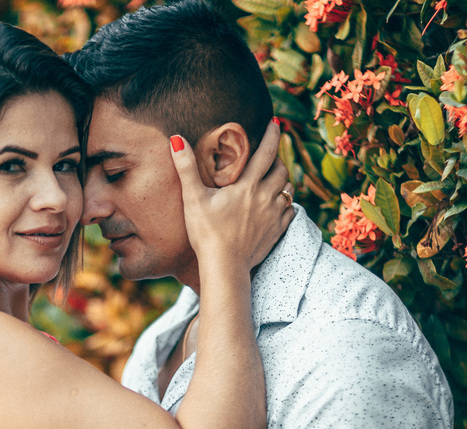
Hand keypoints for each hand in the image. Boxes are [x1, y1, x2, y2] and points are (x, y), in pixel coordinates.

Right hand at [170, 119, 295, 272]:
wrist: (224, 266)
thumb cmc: (206, 233)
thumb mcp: (193, 199)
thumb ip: (186, 168)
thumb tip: (176, 139)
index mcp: (248, 186)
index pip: (266, 152)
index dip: (273, 135)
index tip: (276, 123)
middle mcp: (266, 197)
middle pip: (282, 170)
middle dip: (277, 161)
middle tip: (269, 159)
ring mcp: (274, 216)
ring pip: (288, 191)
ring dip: (283, 183)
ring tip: (273, 182)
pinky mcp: (277, 232)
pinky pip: (290, 212)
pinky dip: (286, 205)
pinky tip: (278, 206)